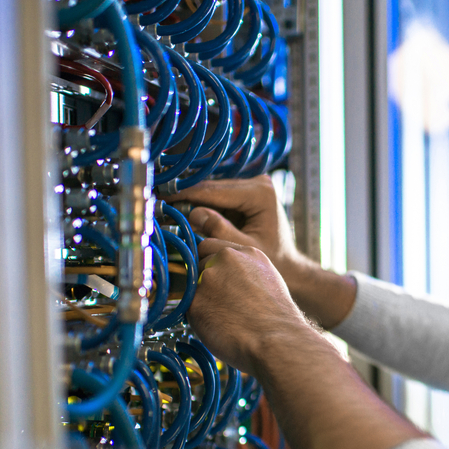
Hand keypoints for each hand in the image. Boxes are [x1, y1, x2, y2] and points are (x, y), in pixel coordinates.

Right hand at [164, 176, 307, 283]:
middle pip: (213, 187)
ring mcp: (253, 186)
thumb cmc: (274, 260)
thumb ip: (220, 230)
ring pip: (213, 190)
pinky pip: (218, 197)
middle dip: (186, 196)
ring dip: (192, 199)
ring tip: (167, 207)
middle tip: (158, 202)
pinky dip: (203, 204)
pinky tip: (183, 210)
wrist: (289, 265)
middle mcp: (259, 183)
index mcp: (261, 193)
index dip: (187, 195)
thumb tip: (193, 213)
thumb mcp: (244, 247)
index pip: (216, 190)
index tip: (163, 198)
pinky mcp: (246, 193)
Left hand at [188, 237, 312, 372]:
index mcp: (247, 252)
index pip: (211, 246)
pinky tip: (219, 328)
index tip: (216, 279)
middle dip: (204, 281)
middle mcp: (225, 258)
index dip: (210, 264)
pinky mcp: (195, 301)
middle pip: (199, 264)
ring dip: (201, 300)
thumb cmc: (278, 319)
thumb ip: (244, 272)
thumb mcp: (268, 281)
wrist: (277, 341)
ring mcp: (208, 278)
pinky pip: (188, 309)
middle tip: (221, 303)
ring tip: (225, 318)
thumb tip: (227, 279)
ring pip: (192, 287)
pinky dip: (198, 319)